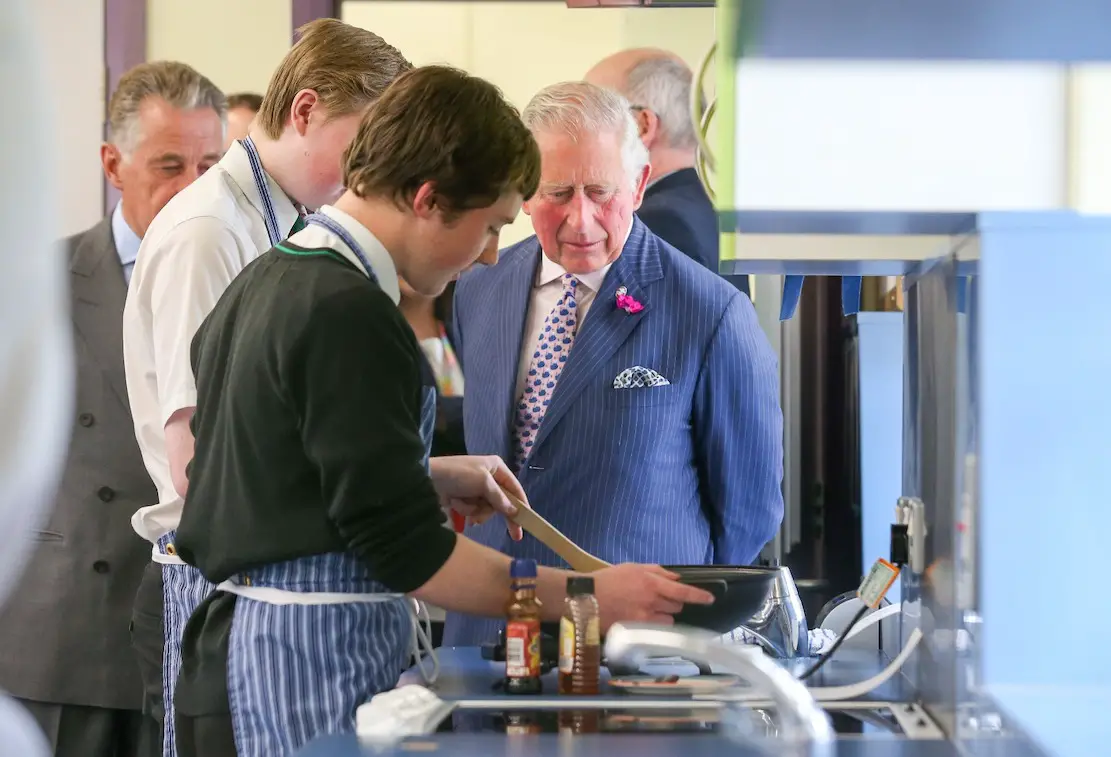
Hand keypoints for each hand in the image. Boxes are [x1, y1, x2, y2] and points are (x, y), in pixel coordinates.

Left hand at [428, 455, 525, 540]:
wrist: (428, 478)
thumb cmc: (458, 474)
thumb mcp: (483, 482)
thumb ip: (499, 498)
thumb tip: (514, 511)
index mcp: (496, 467)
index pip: (514, 488)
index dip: (521, 504)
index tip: (528, 520)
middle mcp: (488, 477)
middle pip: (501, 501)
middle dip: (494, 511)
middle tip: (515, 536)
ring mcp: (475, 489)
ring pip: (486, 508)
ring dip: (476, 510)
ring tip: (464, 505)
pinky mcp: (464, 498)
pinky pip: (473, 510)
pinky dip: (466, 510)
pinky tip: (456, 505)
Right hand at [593, 564, 714, 628]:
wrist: (586, 598)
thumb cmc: (608, 580)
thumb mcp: (634, 568)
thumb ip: (658, 573)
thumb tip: (676, 579)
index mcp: (652, 584)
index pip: (683, 593)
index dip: (699, 596)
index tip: (710, 599)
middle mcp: (652, 603)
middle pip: (676, 608)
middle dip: (672, 603)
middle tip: (657, 599)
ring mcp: (644, 620)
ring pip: (667, 621)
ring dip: (663, 617)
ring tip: (646, 611)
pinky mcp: (637, 632)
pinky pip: (654, 631)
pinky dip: (652, 626)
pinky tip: (640, 620)